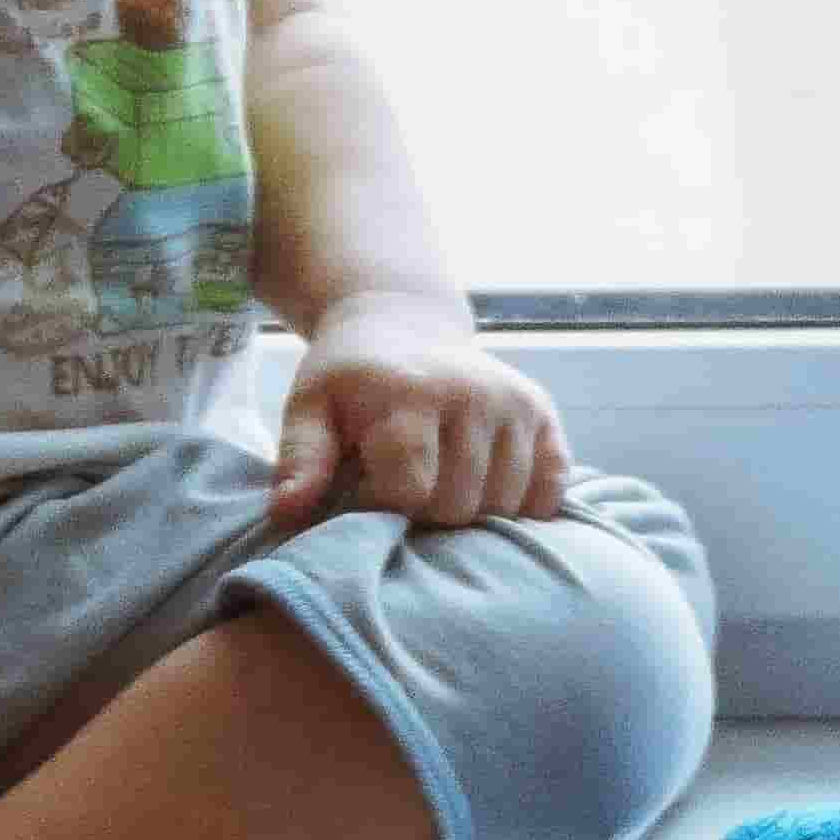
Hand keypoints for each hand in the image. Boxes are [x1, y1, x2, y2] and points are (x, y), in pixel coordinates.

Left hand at [270, 293, 573, 526]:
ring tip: (440, 487)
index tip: (366, 496)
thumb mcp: (309, 408)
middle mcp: (472, 394)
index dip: (384, 512)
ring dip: (473, 513)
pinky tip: (488, 491)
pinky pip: (551, 485)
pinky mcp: (542, 410)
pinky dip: (525, 504)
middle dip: (427, 516)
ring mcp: (514, 402)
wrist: (401, 323)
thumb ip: (301, 459)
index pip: (410, 493)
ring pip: (506, 504)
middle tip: (405, 493)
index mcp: (409, 395)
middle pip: (461, 505)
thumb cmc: (348, 378)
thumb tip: (288, 513)